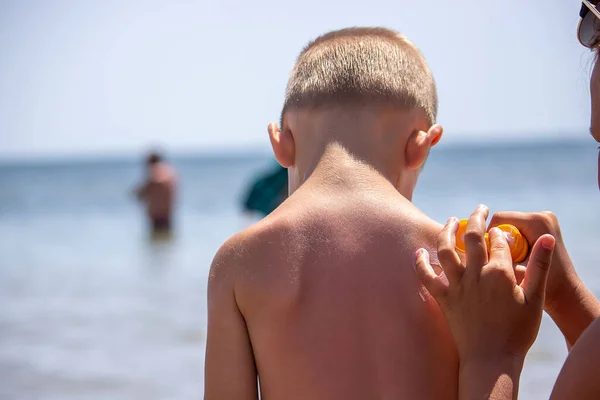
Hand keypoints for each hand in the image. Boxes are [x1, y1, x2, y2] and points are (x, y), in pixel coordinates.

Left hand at [415, 205, 555, 362]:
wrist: (492, 360)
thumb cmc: (517, 332)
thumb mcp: (535, 299)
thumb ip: (539, 266)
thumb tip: (547, 238)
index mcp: (500, 272)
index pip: (499, 241)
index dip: (500, 232)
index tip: (500, 229)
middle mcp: (476, 274)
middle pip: (472, 236)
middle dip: (476, 218)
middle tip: (480, 208)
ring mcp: (457, 286)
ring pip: (446, 249)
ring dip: (447, 230)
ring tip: (450, 220)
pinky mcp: (443, 298)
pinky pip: (426, 276)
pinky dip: (420, 262)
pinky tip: (418, 251)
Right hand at [489, 211, 573, 314]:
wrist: (567, 295)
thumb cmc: (545, 287)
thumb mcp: (517, 273)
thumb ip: (498, 258)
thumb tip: (471, 250)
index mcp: (537, 222)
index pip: (499, 219)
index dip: (486, 236)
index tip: (482, 255)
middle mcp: (543, 216)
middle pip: (504, 222)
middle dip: (494, 240)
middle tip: (491, 260)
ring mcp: (544, 220)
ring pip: (508, 227)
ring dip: (501, 243)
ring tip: (500, 261)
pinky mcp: (543, 227)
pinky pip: (516, 231)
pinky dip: (510, 244)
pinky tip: (508, 259)